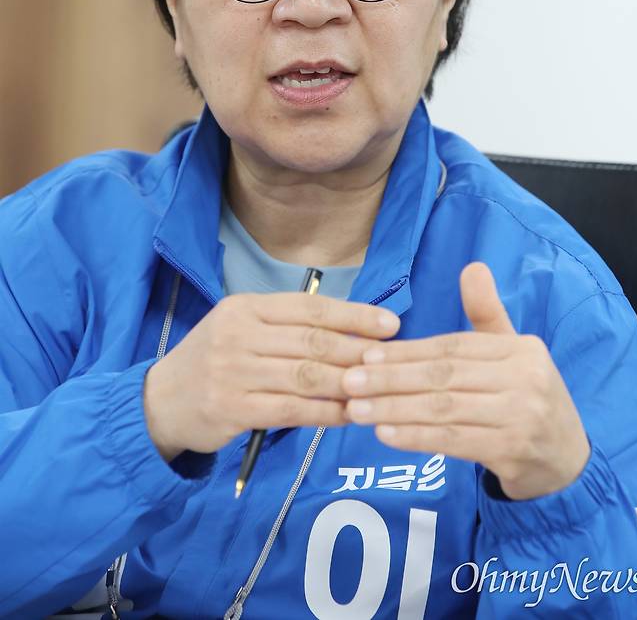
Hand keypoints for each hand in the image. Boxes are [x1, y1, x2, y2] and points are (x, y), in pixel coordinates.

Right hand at [143, 292, 399, 460]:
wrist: (160, 402)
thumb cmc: (214, 361)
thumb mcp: (242, 329)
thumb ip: (287, 327)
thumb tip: (353, 329)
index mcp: (245, 307)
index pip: (310, 307)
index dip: (354, 315)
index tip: (390, 325)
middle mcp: (238, 334)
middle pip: (311, 341)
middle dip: (357, 351)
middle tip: (391, 361)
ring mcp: (233, 372)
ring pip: (305, 376)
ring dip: (346, 384)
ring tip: (377, 389)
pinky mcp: (232, 408)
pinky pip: (291, 410)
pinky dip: (325, 413)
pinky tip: (348, 415)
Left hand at [343, 262, 590, 499]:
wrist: (566, 459)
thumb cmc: (526, 397)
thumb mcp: (512, 350)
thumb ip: (486, 313)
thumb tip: (472, 267)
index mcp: (520, 348)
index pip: (452, 346)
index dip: (407, 351)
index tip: (366, 356)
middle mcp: (524, 378)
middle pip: (444, 376)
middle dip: (391, 379)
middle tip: (348, 382)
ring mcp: (521, 416)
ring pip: (444, 409)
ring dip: (394, 409)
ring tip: (356, 409)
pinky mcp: (512, 451)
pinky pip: (454, 441)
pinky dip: (416, 437)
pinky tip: (385, 434)